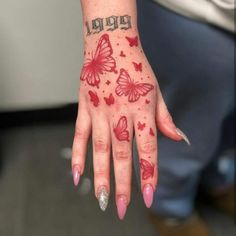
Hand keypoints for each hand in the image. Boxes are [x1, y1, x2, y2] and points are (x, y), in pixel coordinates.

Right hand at [71, 31, 188, 218]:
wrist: (111, 43)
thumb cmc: (135, 67)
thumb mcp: (156, 91)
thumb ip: (165, 118)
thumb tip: (178, 139)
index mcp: (142, 109)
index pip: (147, 148)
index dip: (148, 173)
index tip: (148, 196)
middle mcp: (121, 113)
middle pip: (122, 154)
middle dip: (122, 183)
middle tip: (120, 207)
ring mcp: (100, 111)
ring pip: (100, 149)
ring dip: (100, 175)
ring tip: (100, 199)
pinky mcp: (85, 107)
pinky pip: (79, 135)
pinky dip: (77, 155)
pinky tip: (77, 174)